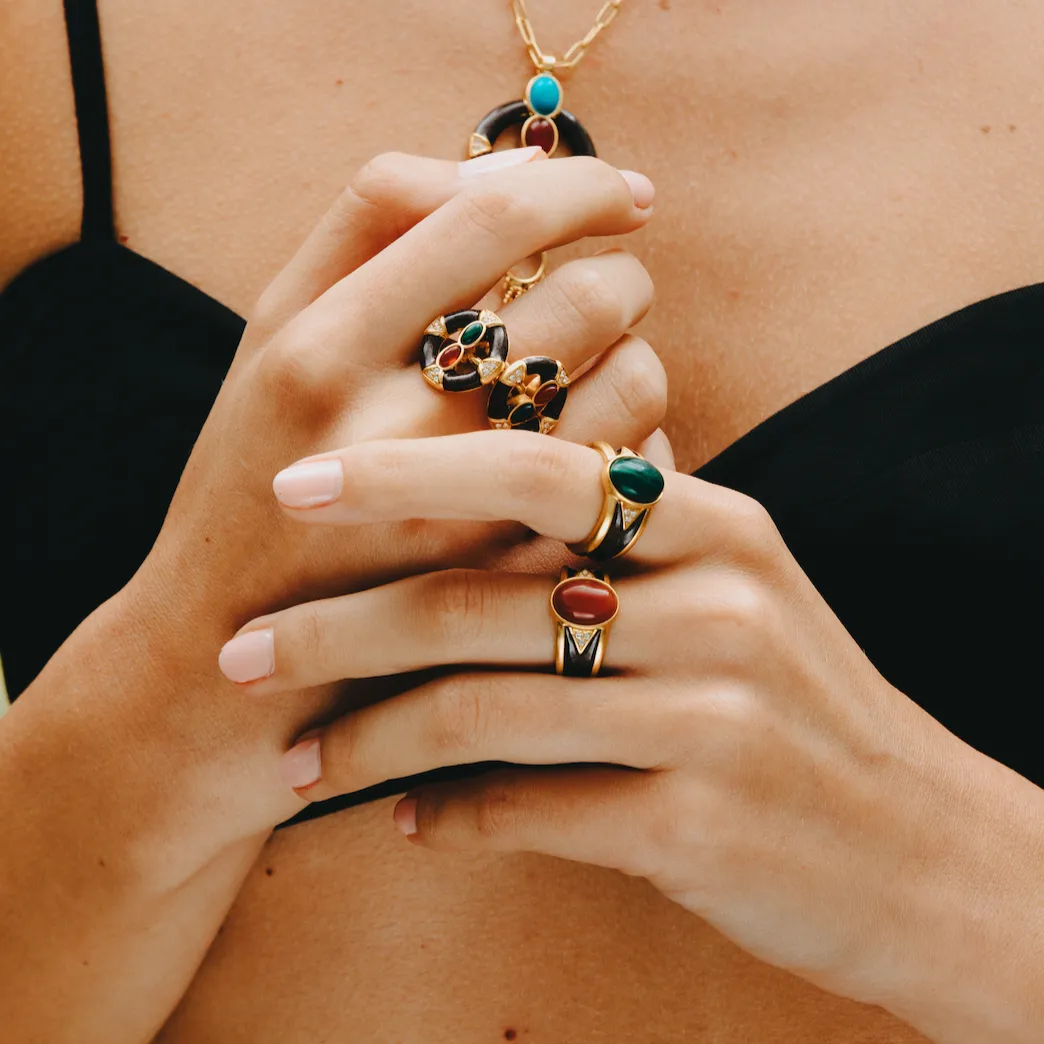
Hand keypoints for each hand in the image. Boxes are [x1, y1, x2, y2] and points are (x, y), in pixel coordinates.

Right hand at [64, 149, 666, 841]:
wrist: (229, 664)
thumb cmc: (257, 480)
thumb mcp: (275, 337)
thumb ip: (370, 228)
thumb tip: (512, 164)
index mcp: (322, 349)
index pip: (488, 219)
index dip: (580, 185)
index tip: (623, 189)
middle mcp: (398, 430)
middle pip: (588, 298)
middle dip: (621, 278)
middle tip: (604, 291)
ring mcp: (471, 518)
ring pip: (637, 382)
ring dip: (638, 358)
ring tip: (593, 374)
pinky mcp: (519, 582)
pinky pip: (641, 477)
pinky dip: (639, 443)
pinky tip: (596, 450)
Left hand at [226, 430, 1043, 1039]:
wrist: (917, 848)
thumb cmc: (796, 705)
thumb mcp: (736, 590)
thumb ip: (629, 538)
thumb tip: (486, 505)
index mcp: (719, 524)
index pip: (539, 467)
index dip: (404, 472)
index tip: (294, 488)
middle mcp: (720, 604)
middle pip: (487, 594)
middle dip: (342, 621)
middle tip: (245, 651)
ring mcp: (714, 714)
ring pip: (488, 710)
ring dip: (371, 736)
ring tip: (297, 756)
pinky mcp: (701, 823)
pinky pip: (529, 810)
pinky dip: (448, 816)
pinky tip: (402, 819)